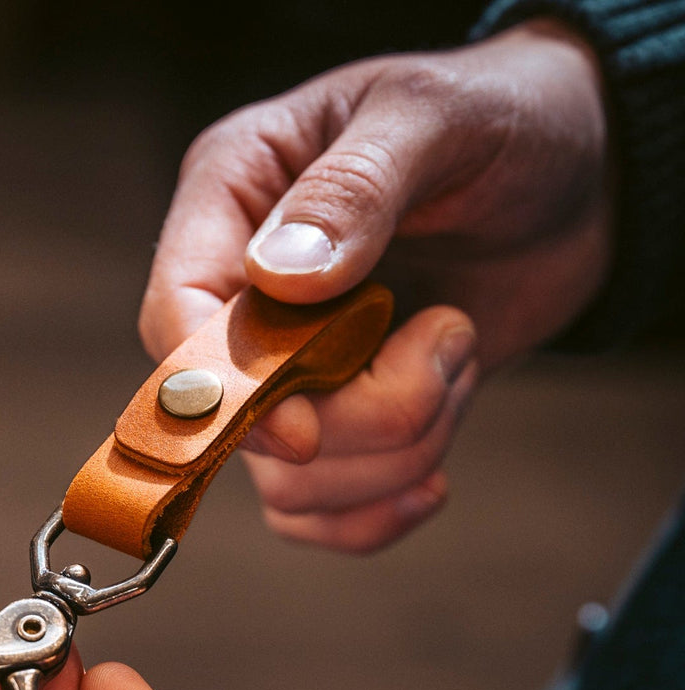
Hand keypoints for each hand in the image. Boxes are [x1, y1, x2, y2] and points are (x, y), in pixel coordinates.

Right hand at [139, 20, 612, 551]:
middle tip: (449, 337)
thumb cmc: (501, 121)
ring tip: (457, 352)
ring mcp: (288, 368)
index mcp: (232, 201)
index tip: (309, 429)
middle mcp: (243, 295)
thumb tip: (280, 280)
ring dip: (399, 448)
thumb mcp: (435, 116)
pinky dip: (378, 511)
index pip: (175, 319)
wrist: (574, 181)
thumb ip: (353, 189)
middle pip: (243, 425)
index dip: (228, 392)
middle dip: (363, 416)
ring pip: (290, 482)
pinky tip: (435, 476)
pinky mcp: (338, 419)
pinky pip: (319, 513)